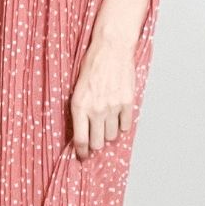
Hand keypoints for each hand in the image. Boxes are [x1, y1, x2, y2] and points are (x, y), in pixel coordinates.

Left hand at [69, 33, 136, 159]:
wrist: (111, 48)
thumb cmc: (91, 65)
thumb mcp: (77, 88)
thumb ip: (79, 110)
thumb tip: (81, 131)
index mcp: (79, 106)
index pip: (80, 140)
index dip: (82, 153)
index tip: (83, 157)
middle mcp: (96, 109)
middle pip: (97, 143)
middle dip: (95, 144)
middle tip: (95, 139)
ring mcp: (113, 107)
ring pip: (111, 136)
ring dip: (108, 133)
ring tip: (106, 122)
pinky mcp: (127, 102)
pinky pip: (125, 125)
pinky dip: (121, 124)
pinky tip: (117, 116)